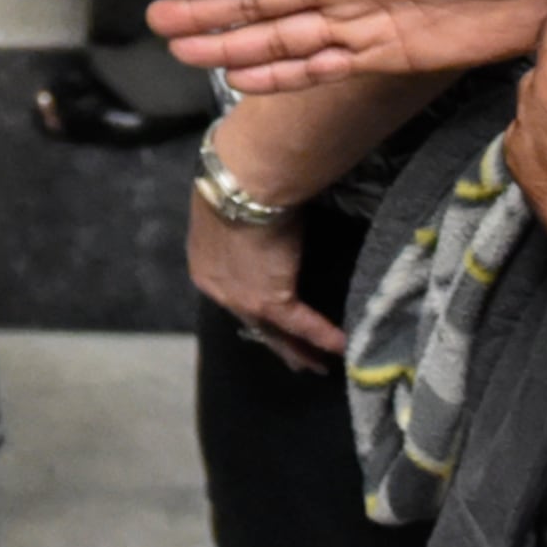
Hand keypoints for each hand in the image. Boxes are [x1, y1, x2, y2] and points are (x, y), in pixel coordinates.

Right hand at [151, 0, 546, 86]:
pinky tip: (247, 81)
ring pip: (283, 38)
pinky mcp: (386, 53)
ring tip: (187, 54)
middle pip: (263, 1)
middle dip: (212, 12)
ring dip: (235, 47)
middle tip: (160, 22)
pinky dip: (284, 76)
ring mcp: (362, 19)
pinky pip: (323, 67)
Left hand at [185, 185, 342, 372]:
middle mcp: (219, 290)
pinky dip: (323, 336)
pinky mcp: (270, 300)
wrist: (242, 182)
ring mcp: (243, 300)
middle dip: (274, 341)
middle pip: (251, 321)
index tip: (267, 321)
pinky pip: (301, 324)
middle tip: (294, 359)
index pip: (231, 294)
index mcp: (206, 265)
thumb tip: (262, 222)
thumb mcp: (232, 209)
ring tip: (314, 365)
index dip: (251, 310)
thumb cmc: (236, 182)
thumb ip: (244, 227)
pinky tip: (340, 346)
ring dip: (296, 349)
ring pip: (273, 331)